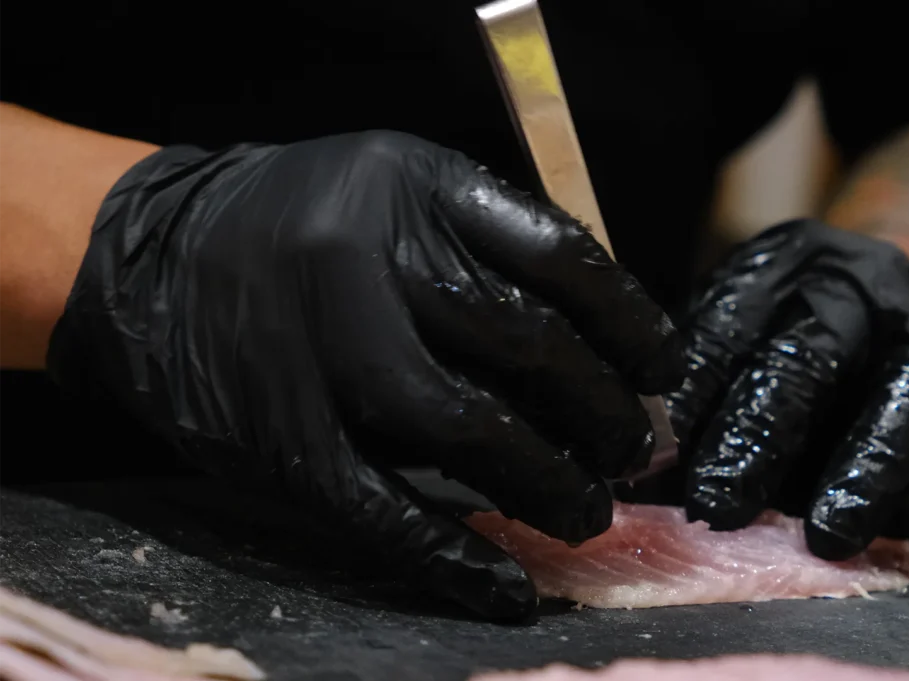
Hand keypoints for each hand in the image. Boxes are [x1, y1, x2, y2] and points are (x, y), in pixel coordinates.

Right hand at [46, 131, 684, 618]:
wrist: (153, 257)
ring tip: (588, 511)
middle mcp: (367, 262)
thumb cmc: (301, 223)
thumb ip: (489, 246)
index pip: (560, 256)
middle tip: (634, 450)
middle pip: (525, 344)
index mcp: (414, 187)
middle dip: (602, 411)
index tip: (665, 369)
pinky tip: (509, 587)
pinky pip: (381, 508)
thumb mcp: (398, 188)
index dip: (631, 322)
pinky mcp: (281, 440)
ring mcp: (319, 354)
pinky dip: (454, 558)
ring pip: (465, 429)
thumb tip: (604, 347)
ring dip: (546, 482)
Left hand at [623, 219, 908, 559]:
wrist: (873, 287)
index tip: (662, 474)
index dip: (694, 408)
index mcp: (771, 269)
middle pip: (812, 358)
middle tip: (722, 510)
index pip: (725, 336)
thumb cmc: (775, 329)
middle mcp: (853, 285)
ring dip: (868, 468)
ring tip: (828, 535)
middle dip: (764, 439)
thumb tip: (639, 484)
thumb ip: (691, 399)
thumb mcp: (723, 335)